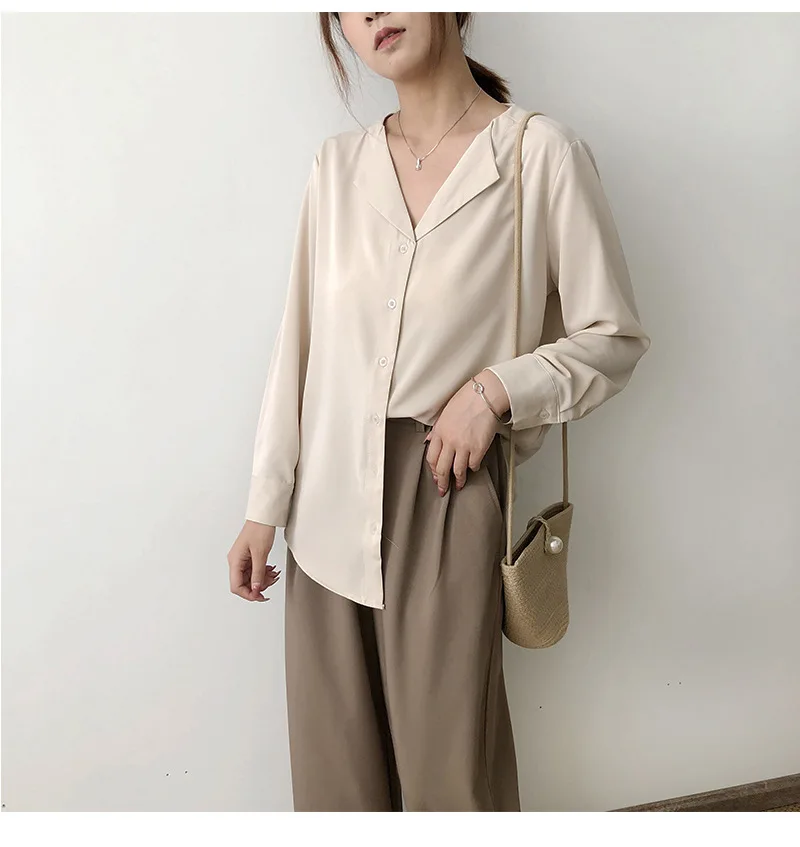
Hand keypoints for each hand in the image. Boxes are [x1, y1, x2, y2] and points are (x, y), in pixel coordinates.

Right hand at [228, 520, 279, 601]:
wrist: (264, 517)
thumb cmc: (259, 530)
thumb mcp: (260, 554)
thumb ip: (258, 573)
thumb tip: (256, 589)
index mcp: (235, 561)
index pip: (236, 586)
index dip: (248, 594)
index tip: (260, 596)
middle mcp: (236, 561)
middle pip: (244, 583)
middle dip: (258, 586)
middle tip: (270, 582)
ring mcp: (242, 559)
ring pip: (251, 578)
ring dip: (263, 579)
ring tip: (273, 575)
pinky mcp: (249, 557)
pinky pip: (255, 570)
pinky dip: (263, 572)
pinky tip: (271, 570)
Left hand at [425, 370, 510, 495]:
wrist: (485, 395)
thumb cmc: (466, 400)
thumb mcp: (445, 413)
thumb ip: (437, 429)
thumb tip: (429, 439)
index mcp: (439, 432)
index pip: (431, 457)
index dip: (433, 469)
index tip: (435, 475)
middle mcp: (449, 441)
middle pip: (442, 468)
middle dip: (441, 482)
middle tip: (442, 490)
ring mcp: (464, 446)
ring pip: (458, 470)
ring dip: (458, 480)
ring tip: (459, 485)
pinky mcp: (478, 448)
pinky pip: (474, 465)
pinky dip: (473, 468)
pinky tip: (473, 468)